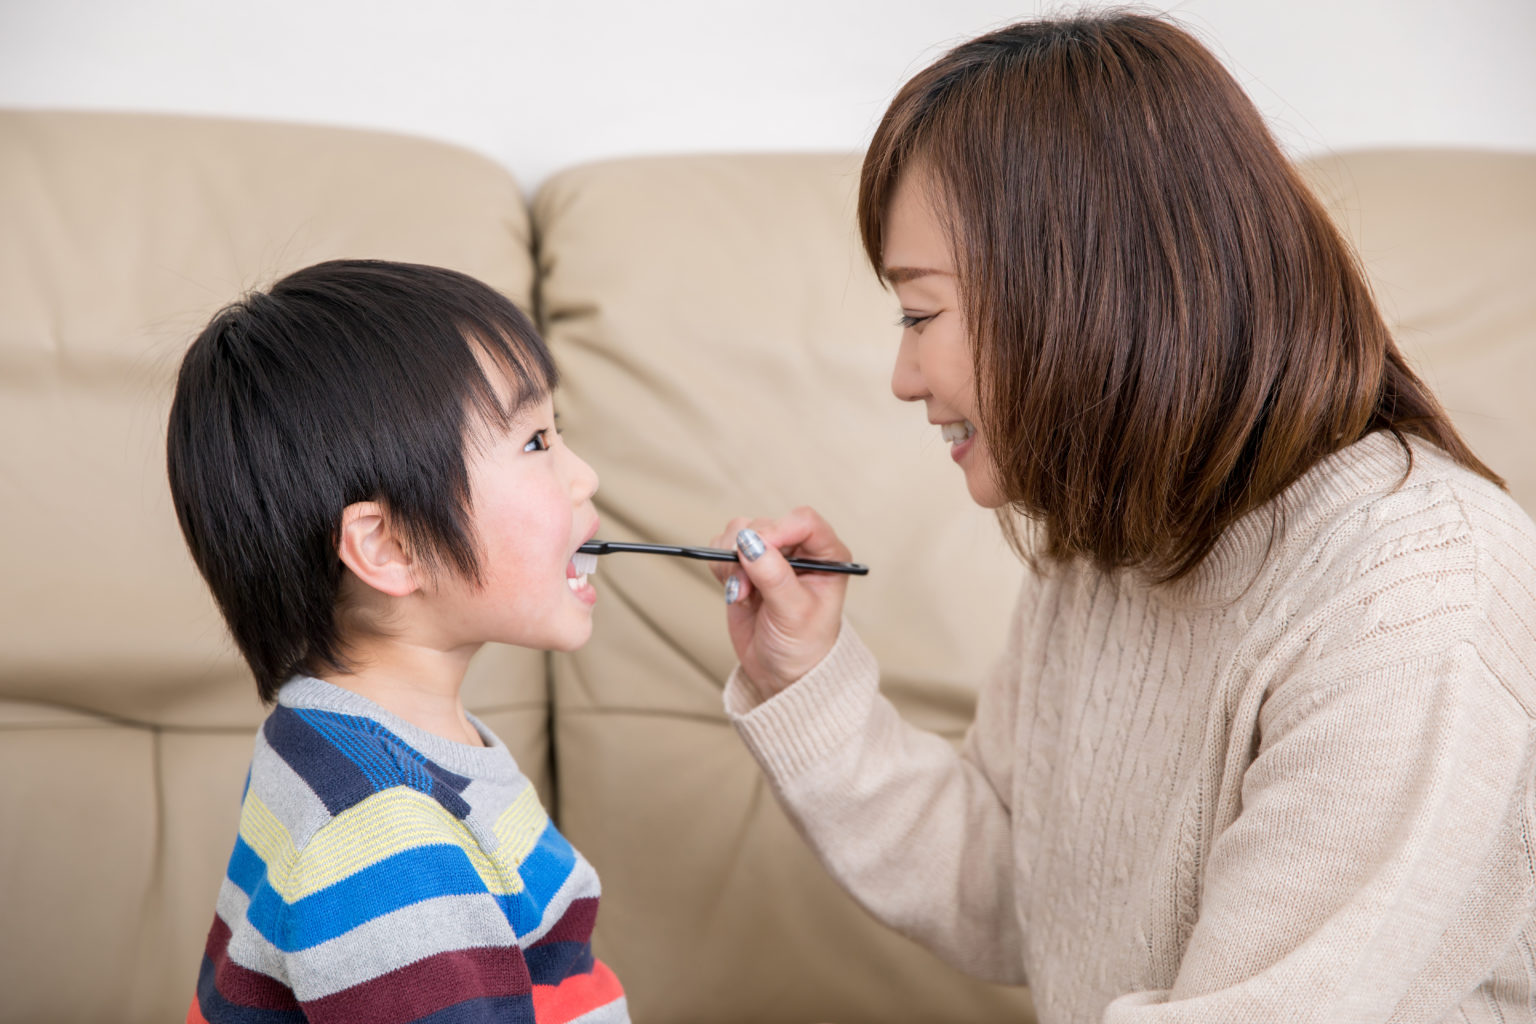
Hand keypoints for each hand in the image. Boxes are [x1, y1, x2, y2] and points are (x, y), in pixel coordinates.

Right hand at [709, 507, 850, 700]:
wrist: (782, 673)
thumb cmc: (803, 646)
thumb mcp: (794, 613)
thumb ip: (774, 576)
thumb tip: (749, 543)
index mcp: (827, 555)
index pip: (804, 521)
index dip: (778, 530)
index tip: (757, 549)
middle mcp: (799, 550)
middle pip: (764, 525)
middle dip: (748, 553)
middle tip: (746, 587)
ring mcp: (771, 556)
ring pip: (739, 532)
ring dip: (731, 560)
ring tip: (742, 593)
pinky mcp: (745, 566)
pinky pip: (722, 547)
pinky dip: (721, 566)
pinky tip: (735, 592)